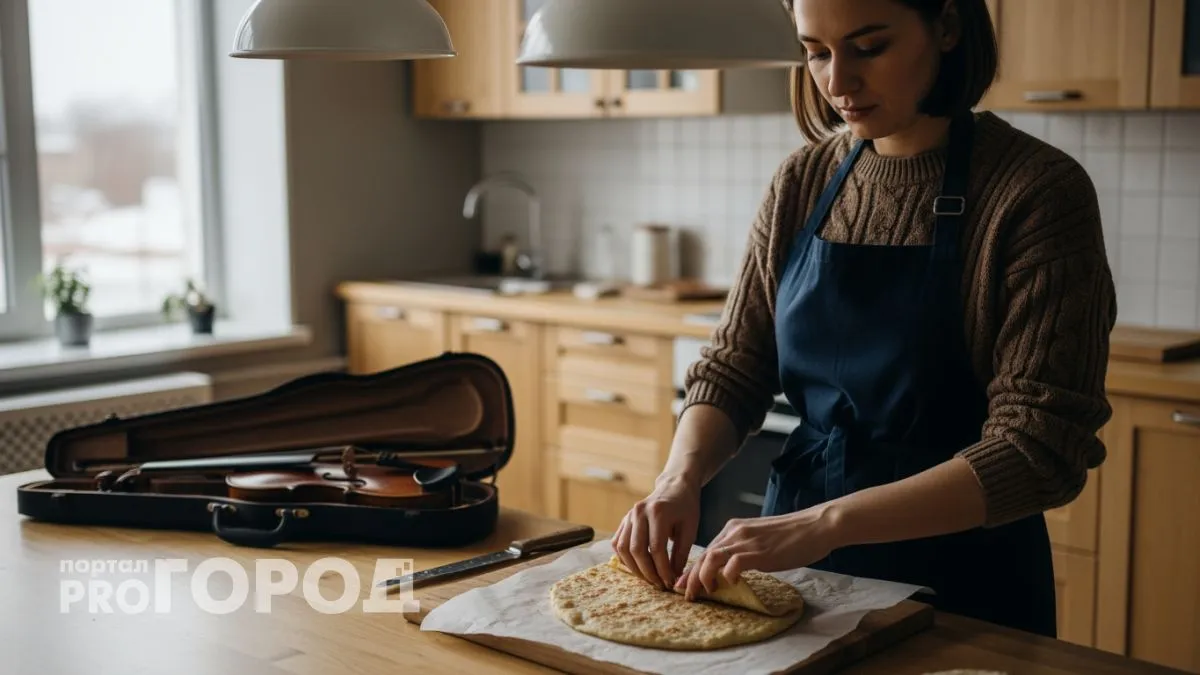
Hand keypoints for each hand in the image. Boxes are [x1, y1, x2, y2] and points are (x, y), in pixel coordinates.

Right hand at [611, 475, 700, 589]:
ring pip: (623, 549)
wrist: (674, 487)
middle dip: (647, 572)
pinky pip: (617, 543)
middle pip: (637, 550)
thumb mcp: (690, 529)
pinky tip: (638, 567)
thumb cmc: (685, 508)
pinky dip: (625, 559)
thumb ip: (681, 554)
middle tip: (659, 585)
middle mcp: (639, 513)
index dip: (662, 570)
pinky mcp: (624, 520)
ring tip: (649, 579)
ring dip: (634, 568)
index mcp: (658, 513)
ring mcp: (629, 516)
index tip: (670, 582)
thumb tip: (673, 578)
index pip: (656, 549)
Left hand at [676, 503, 842, 600]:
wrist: (815, 526)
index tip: (686, 584)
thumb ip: (744, 548)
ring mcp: (746, 541)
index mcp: (734, 528)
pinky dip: (727, 576)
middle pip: (704, 555)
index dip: (695, 568)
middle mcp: (736, 532)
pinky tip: (732, 583)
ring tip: (705, 593)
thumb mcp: (760, 539)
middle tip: (686, 595)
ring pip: (711, 558)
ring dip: (703, 578)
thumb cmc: (792, 536)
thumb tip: (731, 568)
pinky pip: (733, 564)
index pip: (707, 550)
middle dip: (691, 576)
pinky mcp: (758, 551)